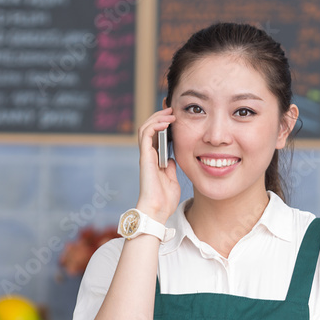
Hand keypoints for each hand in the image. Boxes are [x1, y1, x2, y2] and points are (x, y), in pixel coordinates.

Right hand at [135, 108, 180, 222]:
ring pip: (145, 128)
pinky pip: (145, 135)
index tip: (175, 116)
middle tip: (172, 109)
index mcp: (155, 160)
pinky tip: (165, 122)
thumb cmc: (165, 200)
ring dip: (157, 118)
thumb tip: (172, 158)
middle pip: (149, 129)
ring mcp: (145, 156)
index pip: (156, 136)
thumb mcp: (172, 179)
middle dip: (160, 116)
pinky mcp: (144, 157)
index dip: (163, 124)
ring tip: (169, 113)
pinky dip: (154, 125)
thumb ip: (171, 168)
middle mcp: (148, 156)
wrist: (158, 210)